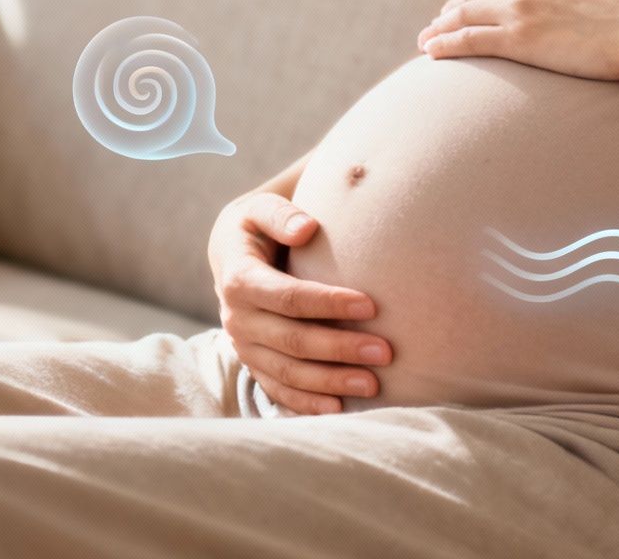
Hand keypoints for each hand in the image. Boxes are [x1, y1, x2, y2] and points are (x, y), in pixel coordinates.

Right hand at [206, 192, 393, 415]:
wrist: (232, 253)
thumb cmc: (258, 227)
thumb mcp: (260, 209)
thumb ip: (280, 214)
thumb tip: (307, 229)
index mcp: (239, 279)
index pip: (288, 297)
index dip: (328, 303)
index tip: (371, 304)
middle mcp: (237, 319)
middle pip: (292, 340)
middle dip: (340, 348)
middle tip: (386, 352)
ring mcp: (243, 346)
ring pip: (287, 373)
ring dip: (330, 382)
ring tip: (374, 385)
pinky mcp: (253, 364)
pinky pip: (278, 390)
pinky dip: (306, 404)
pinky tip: (339, 409)